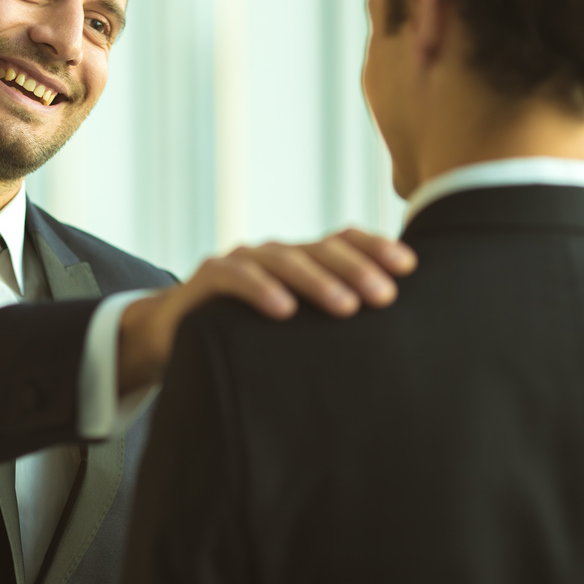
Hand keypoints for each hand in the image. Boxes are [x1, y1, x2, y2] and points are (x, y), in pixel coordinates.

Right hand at [118, 229, 415, 391]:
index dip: (375, 247)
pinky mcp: (207, 278)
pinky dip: (260, 290)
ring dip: (317, 281)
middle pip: (321, 248)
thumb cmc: (246, 335)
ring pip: (284, 260)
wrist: (173, 336)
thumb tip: (393, 343)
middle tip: (385, 296)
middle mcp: (275, 253)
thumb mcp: (294, 328)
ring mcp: (241, 261)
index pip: (343, 240)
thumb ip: (329, 322)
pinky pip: (236, 278)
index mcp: (301, 260)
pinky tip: (283, 309)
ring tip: (346, 306)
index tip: (409, 266)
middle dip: (357, 268)